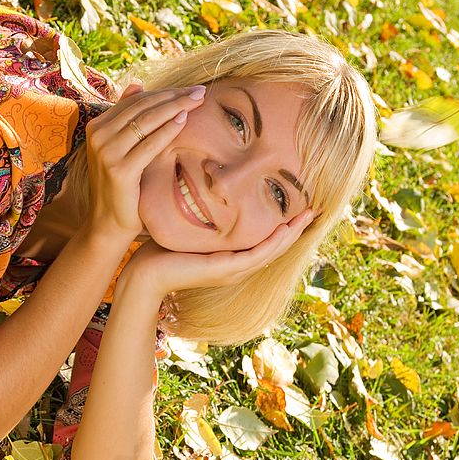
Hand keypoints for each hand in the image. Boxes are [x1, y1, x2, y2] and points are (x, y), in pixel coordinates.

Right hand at [84, 80, 206, 240]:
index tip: (188, 89)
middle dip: (173, 96)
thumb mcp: (121, 147)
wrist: (109, 223)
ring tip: (198, 101)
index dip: (163, 92)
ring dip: (175, 107)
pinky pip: (149, 144)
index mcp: (97, 126)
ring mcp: (106, 153)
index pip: (135, 101)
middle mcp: (98, 136)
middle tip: (199, 91)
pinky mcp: (119, 170)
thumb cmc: (121, 185)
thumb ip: (127, 118)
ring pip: (146, 121)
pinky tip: (185, 120)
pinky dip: (168, 130)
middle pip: (142, 107)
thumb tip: (137, 83)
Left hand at [120, 208, 316, 298]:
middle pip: (275, 246)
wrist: (143, 275)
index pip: (263, 240)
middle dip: (296, 228)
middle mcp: (235, 265)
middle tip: (315, 209)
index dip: (282, 225)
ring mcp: (232, 270)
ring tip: (310, 215)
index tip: (297, 204)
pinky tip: (288, 229)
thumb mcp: (184, 227)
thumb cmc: (157, 250)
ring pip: (272, 251)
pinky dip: (275, 242)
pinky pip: (257, 254)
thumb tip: (199, 184)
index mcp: (228, 256)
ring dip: (293, 233)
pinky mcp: (225, 270)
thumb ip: (197, 211)